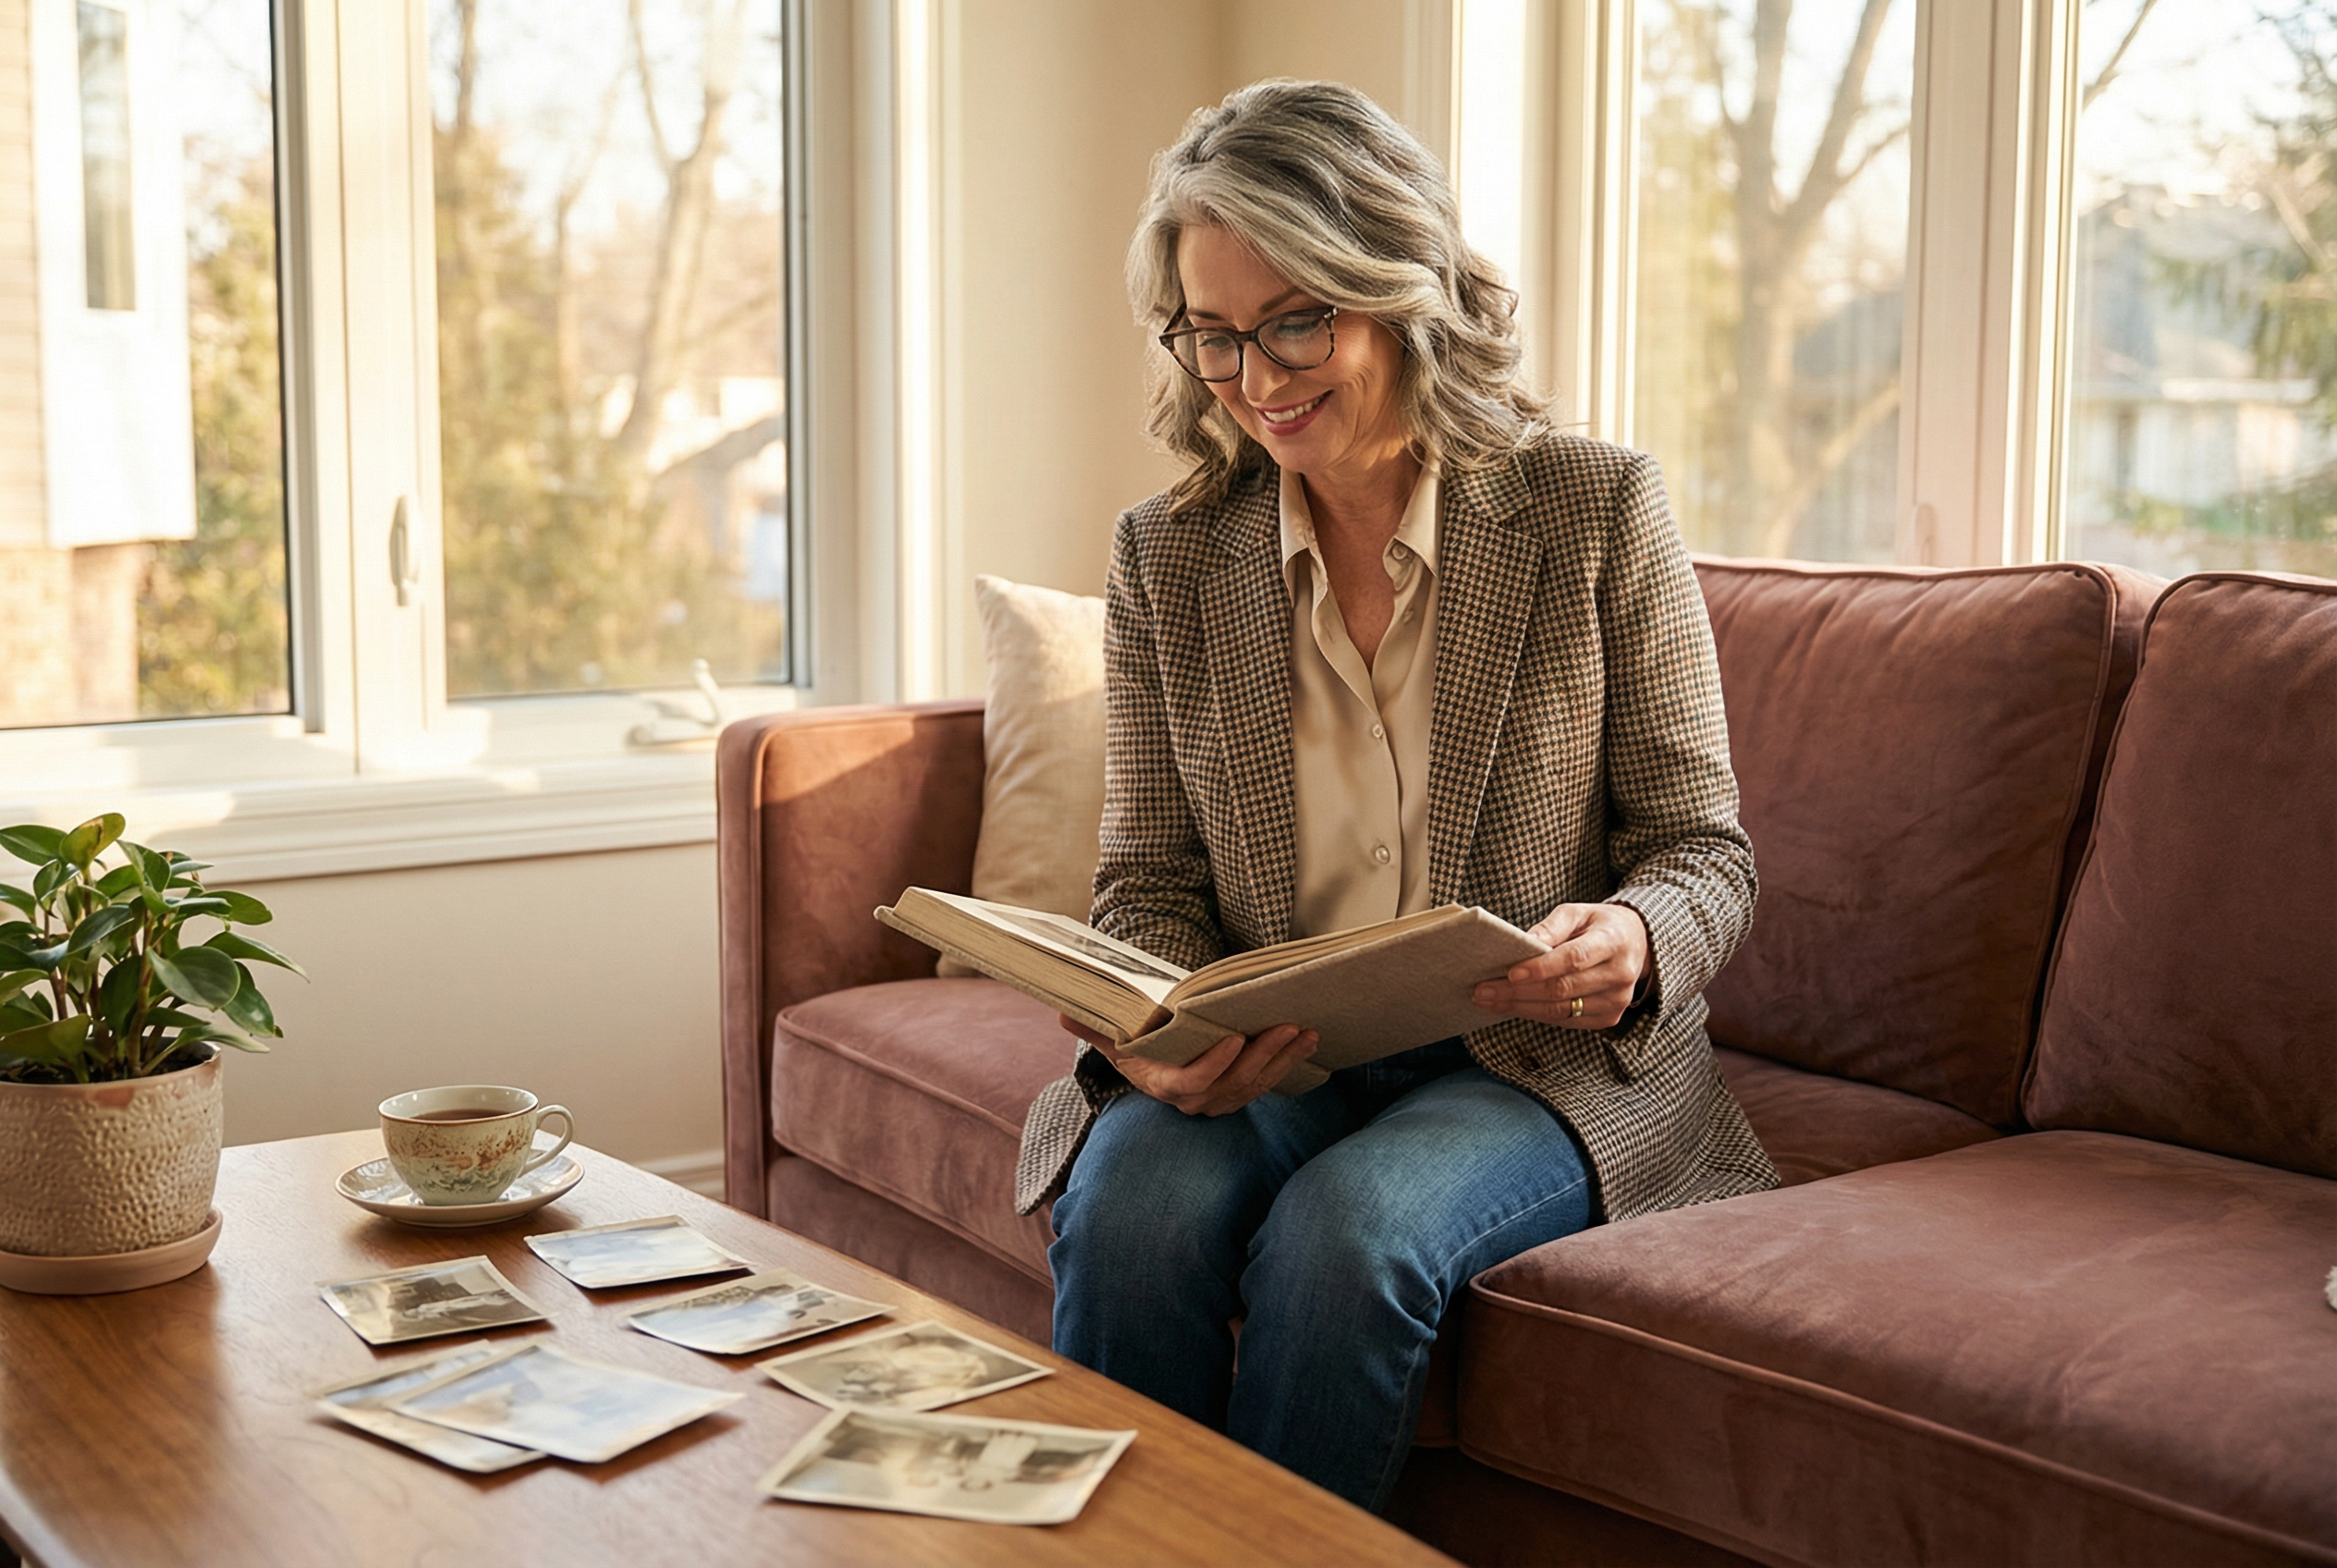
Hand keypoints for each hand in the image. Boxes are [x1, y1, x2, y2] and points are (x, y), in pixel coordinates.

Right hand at [1057, 1013, 1317, 1115]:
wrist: (1155, 1064)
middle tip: (1286, 1026)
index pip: (1190, 1083)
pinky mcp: (1240, 1093)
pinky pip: (1266, 1083)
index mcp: (1163, 1085)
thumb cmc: (1135, 1044)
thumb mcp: (1113, 1037)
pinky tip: (1308, 1043)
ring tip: (1305, 1032)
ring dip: (1283, 1059)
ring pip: (1255, 1084)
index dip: (1213, 1066)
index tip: (1234, 1039)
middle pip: (1232, 1084)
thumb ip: (1093, 1029)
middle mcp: (1194, 1101)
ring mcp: (1220, 1100)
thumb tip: (1064, 1016)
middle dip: (1263, 1056)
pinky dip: (1288, 1063)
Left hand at [1470, 903, 1649, 1029]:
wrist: (1636, 945)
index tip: (1509, 973)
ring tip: (1488, 1000)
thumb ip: (1551, 927)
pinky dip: (1535, 1014)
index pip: (1573, 959)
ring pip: (1560, 1010)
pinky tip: (1511, 1006)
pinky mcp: (1608, 1018)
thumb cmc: (1598, 926)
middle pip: (1562, 989)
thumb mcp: (1577, 912)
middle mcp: (1619, 975)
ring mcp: (1616, 1000)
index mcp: (1612, 942)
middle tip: (1482, 989)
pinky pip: (1565, 1020)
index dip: (1540, 968)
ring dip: (1520, 1007)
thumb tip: (1524, 943)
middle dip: (1517, 992)